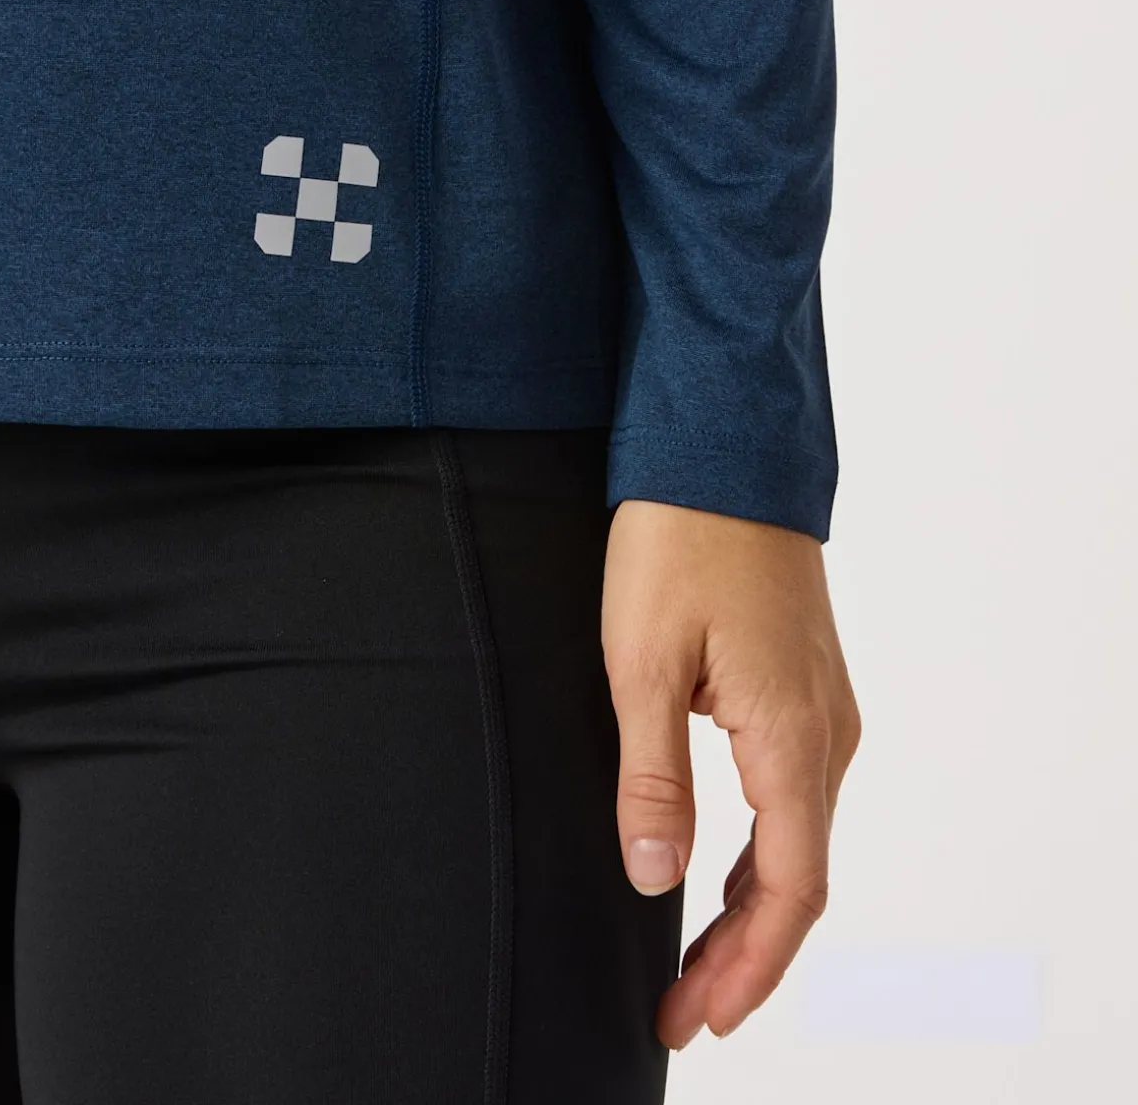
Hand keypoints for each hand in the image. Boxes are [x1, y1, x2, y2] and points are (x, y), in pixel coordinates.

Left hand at [600, 497, 860, 1048]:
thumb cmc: (679, 542)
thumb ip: (652, 776)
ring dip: (749, 910)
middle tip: (680, 1014)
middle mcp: (826, 731)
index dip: (748, 966)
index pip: (790, 887)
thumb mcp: (642, 661)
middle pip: (799, 877)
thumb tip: (654, 878)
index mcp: (791, 734)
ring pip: (799, 840)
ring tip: (692, 966)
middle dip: (743, 956)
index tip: (699, 1019)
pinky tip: (717, 875)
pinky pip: (793, 797)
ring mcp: (823, 708)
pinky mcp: (804, 689)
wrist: (722, 451)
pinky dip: (760, 855)